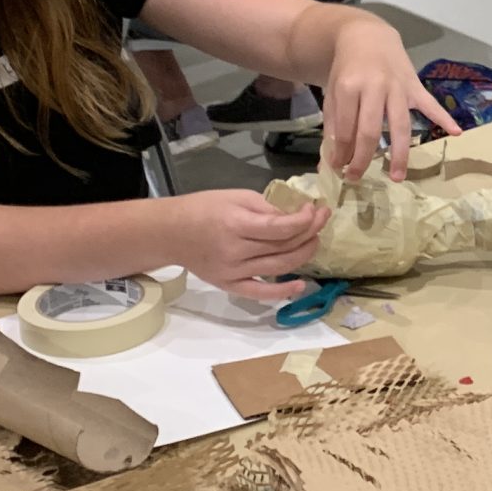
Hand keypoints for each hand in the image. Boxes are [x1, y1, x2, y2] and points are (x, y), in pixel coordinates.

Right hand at [166, 189, 329, 299]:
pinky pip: (260, 293)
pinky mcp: (229, 285)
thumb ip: (267, 208)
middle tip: (321, 221)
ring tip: (314, 242)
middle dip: (309, 234)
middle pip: (283, 247)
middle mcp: (236, 251)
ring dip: (303, 256)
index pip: (279, 228)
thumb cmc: (204, 208)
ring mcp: (233, 272)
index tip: (315, 210)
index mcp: (236, 224)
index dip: (304, 221)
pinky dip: (282, 292)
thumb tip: (295, 217)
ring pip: (278, 268)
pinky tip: (300, 285)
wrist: (170, 233)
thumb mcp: (236, 197)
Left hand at [320, 16, 458, 180]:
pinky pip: (431, 104)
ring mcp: (398, 87)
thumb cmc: (348, 69)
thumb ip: (335, 122)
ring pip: (400, 125)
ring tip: (398, 176)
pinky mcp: (414, 85)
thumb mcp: (333, 92)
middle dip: (363, 158)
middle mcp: (374, 87)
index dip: (341, 152)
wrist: (367, 37)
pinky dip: (444, 118)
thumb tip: (336, 157)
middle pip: (370, 131)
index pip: (345, 128)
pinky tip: (457, 132)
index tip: (339, 169)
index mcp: (349, 87)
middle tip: (356, 178)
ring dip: (400, 153)